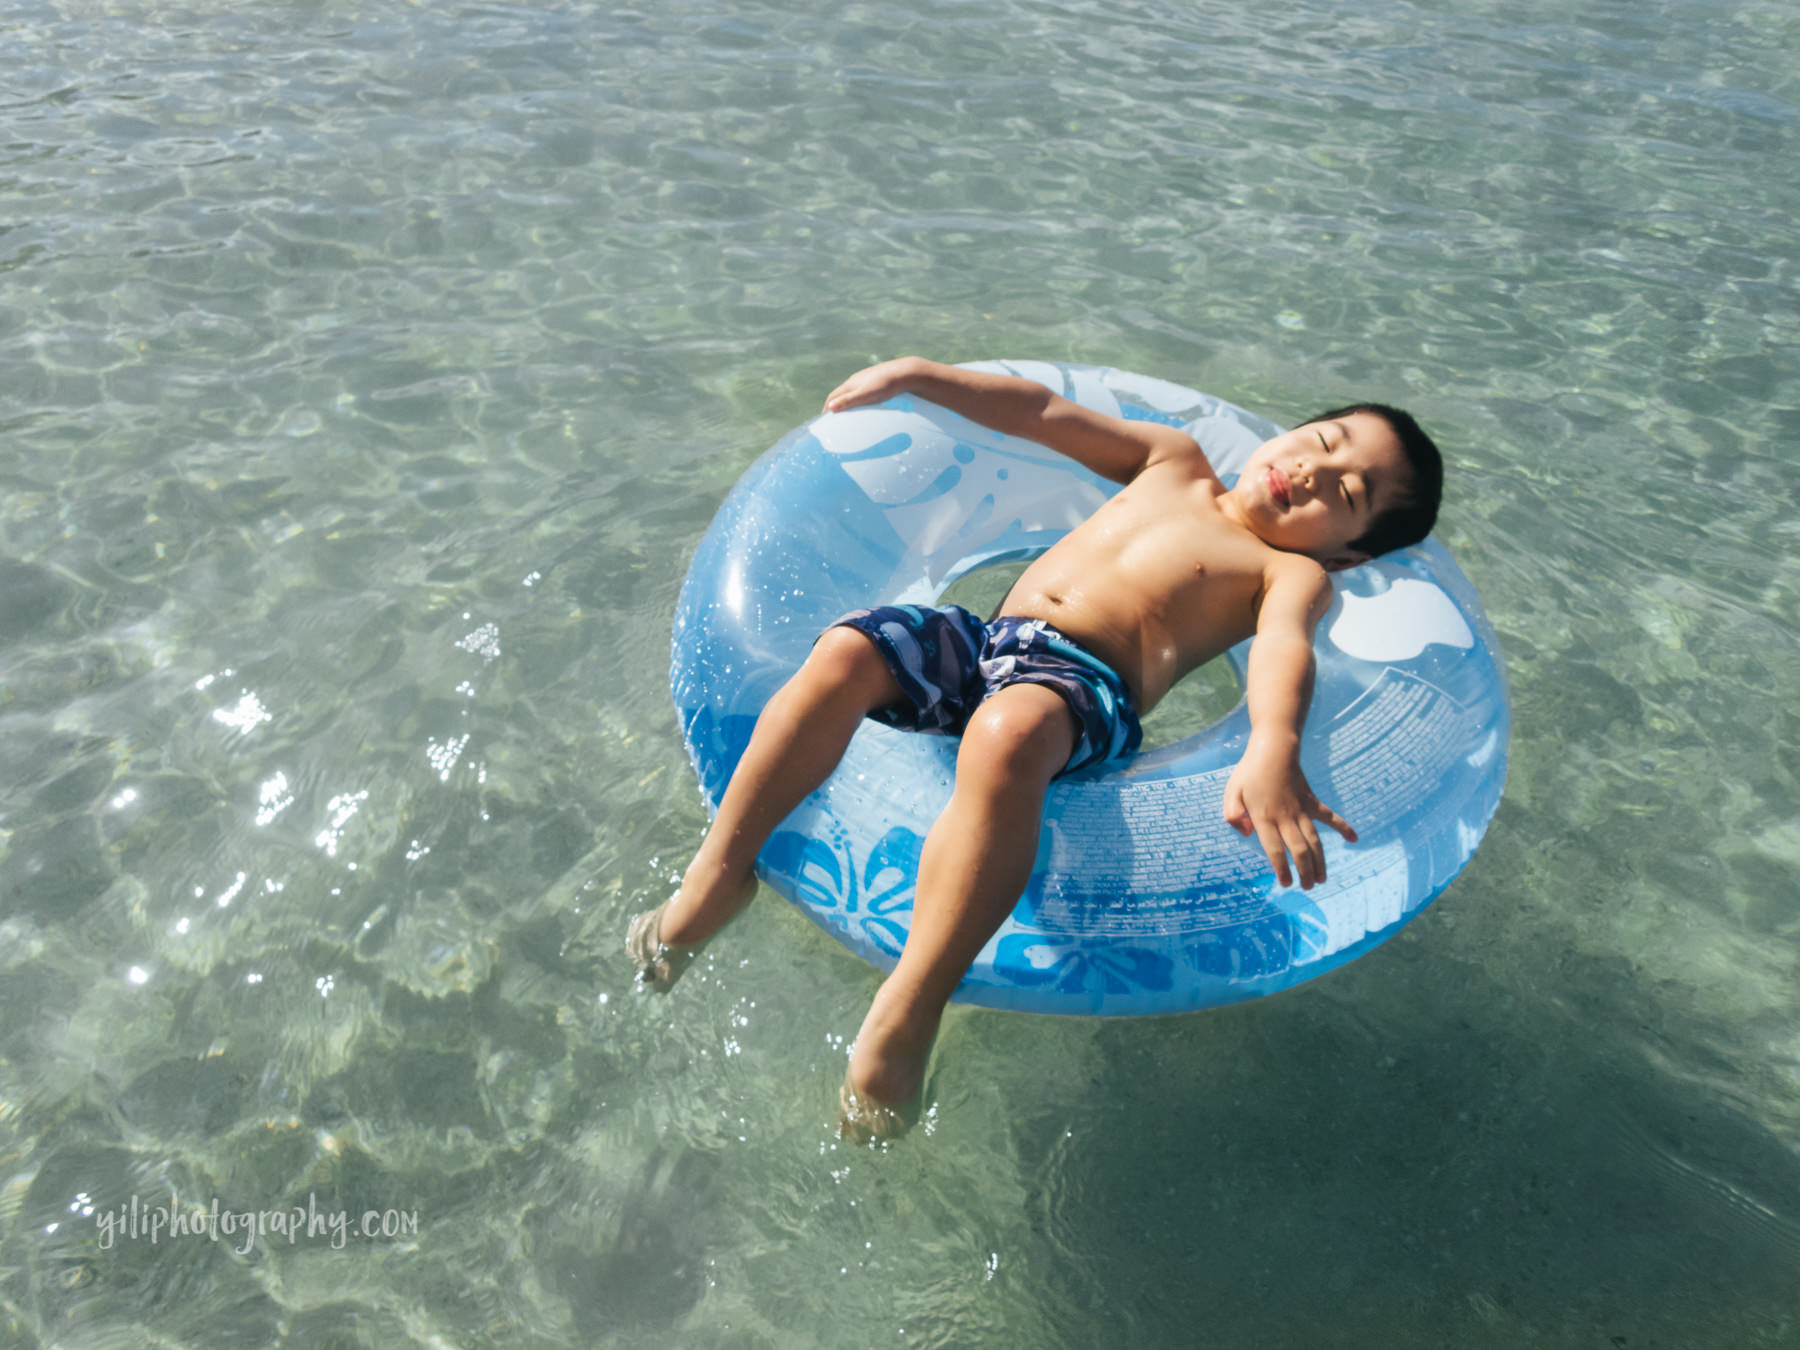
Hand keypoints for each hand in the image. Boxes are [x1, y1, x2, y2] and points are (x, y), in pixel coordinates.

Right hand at [823, 357, 925, 412]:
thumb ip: (848, 401)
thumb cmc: (885, 386)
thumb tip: (829, 408)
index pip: (833, 397)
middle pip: (840, 393)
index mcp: (851, 384)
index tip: (824, 420)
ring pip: (851, 391)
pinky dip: (858, 399)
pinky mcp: (876, 380)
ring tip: (847, 412)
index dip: (827, 408)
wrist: (905, 373)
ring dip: (846, 401)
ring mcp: (866, 379)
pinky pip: (862, 391)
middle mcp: (856, 380)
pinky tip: (865, 404)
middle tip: (833, 418)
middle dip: (834, 405)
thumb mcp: (865, 395)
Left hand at [1221, 741, 1356, 888]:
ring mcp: (1301, 809)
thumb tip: (1247, 833)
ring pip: (1314, 839)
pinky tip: (1354, 838)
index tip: (1286, 883)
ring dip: (1319, 860)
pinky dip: (1343, 826)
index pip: (1274, 849)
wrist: (1273, 748)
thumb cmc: (1249, 772)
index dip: (1281, 868)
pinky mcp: (1311, 800)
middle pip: (1299, 849)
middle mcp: (1285, 816)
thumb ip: (1233, 815)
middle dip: (1305, 871)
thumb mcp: (1231, 792)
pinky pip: (1329, 816)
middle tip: (1309, 887)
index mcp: (1263, 817)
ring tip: (1322, 879)